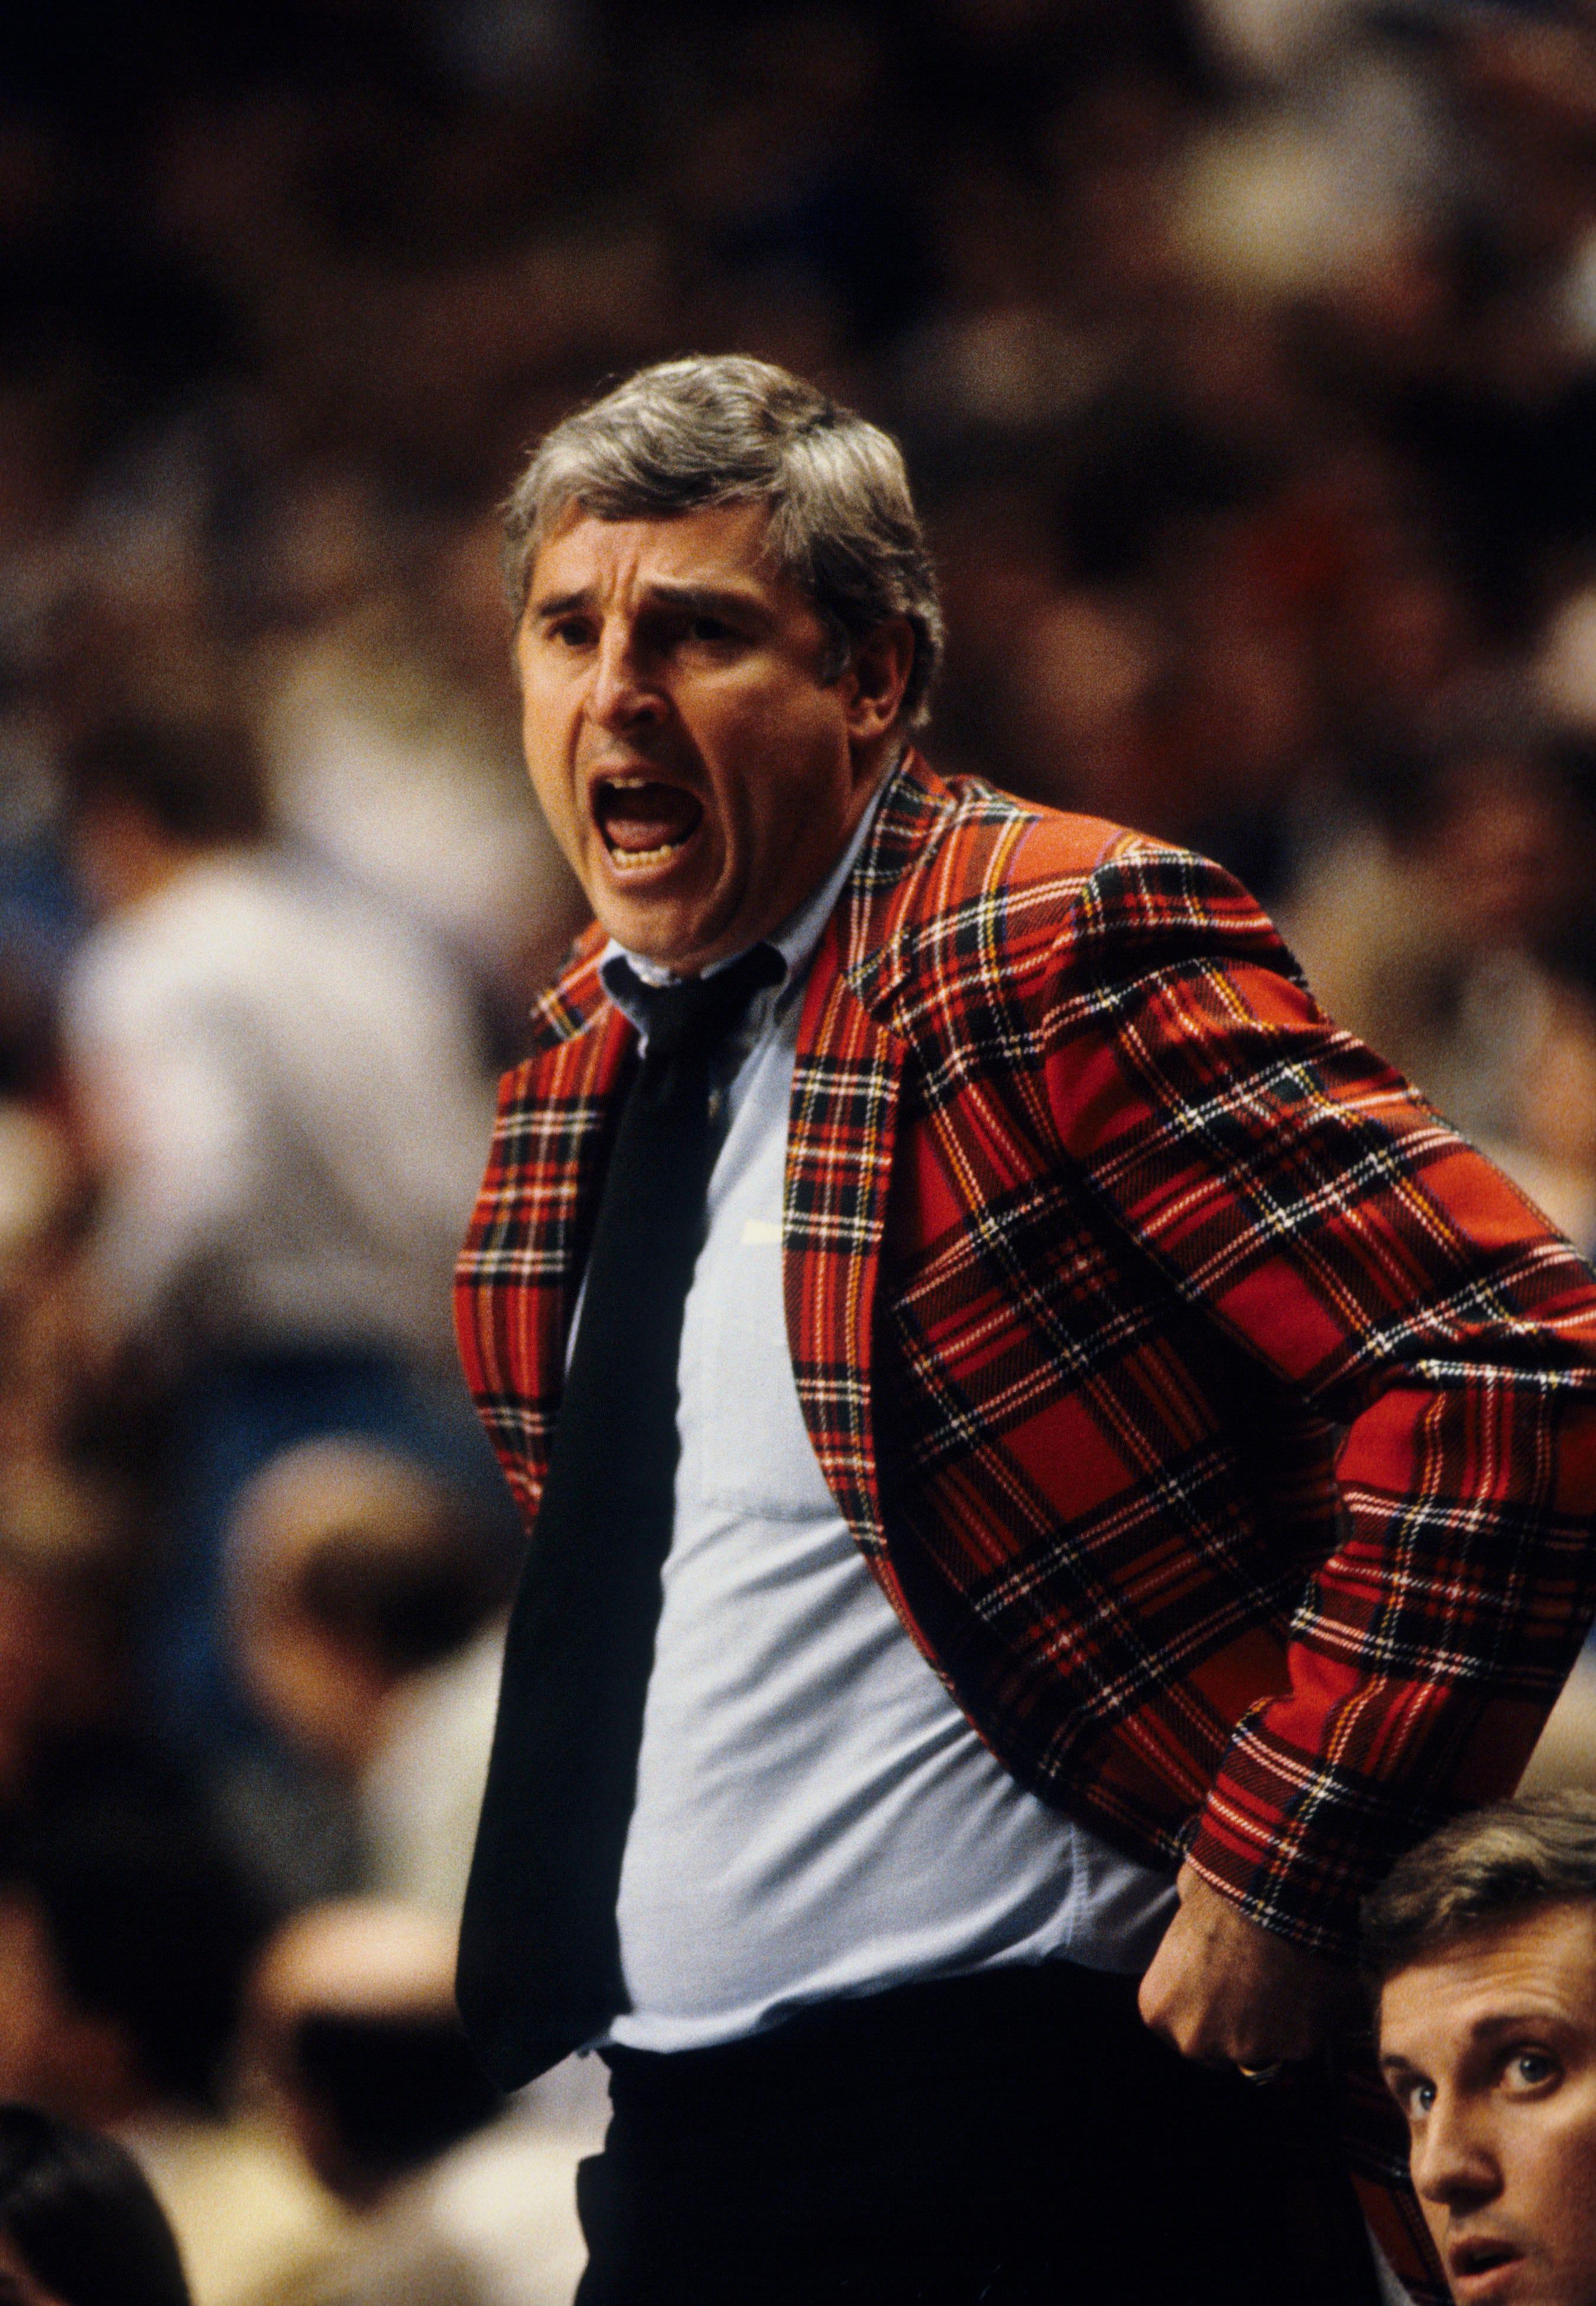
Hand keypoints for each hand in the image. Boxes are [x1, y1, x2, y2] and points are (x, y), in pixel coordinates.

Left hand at [1137, 1862, 1353, 2068]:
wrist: (1275, 1892)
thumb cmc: (1223, 1890)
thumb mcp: (1185, 1895)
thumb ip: (1185, 1917)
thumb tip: (1190, 1900)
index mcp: (1160, 2010)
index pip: (1181, 2027)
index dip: (1207, 2006)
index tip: (1224, 1983)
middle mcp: (1196, 2042)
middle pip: (1222, 2047)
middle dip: (1240, 2022)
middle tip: (1259, 1979)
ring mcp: (1248, 2050)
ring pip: (1269, 2045)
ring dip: (1280, 2020)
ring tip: (1290, 1974)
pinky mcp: (1299, 2047)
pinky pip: (1309, 2035)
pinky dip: (1316, 2014)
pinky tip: (1316, 1978)